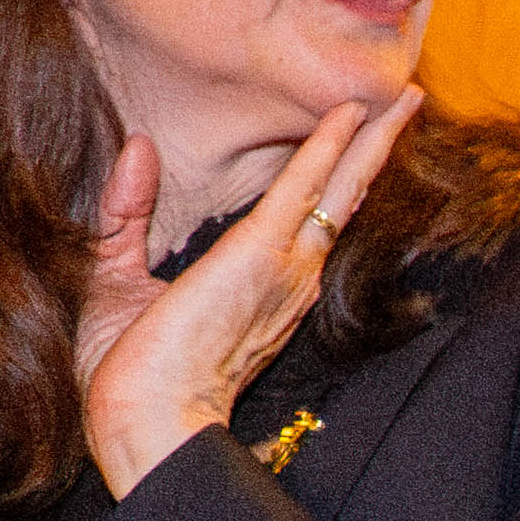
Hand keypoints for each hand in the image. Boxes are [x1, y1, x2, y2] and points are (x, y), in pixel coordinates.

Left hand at [74, 87, 426, 499]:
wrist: (142, 421)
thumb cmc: (130, 377)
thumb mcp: (116, 279)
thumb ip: (128, 214)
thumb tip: (136, 147)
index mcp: (259, 291)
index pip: (304, 222)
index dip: (330, 178)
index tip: (348, 139)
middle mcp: (286, 280)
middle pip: (343, 200)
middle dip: (374, 150)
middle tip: (403, 103)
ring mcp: (281, 268)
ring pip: (341, 189)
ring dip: (371, 140)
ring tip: (401, 99)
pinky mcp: (261, 254)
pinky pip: (306, 187)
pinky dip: (333, 146)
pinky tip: (351, 112)